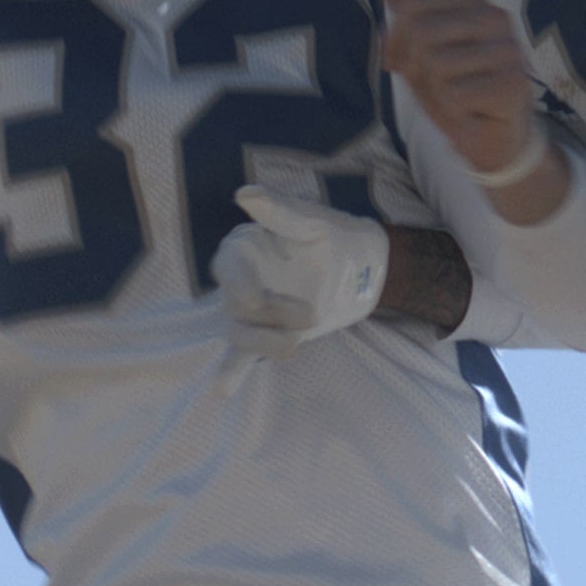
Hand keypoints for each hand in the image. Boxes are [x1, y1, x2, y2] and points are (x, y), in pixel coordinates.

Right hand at [212, 186, 390, 356]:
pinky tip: (222, 391)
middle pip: (237, 306)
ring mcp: (250, 312)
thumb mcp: (313, 222)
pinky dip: (230, 373)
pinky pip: (240, 357)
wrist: (364, 268)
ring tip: (295, 346)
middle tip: (309, 316)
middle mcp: (239, 281)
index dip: (239, 284)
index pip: (227, 268)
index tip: (256, 300)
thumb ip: (280, 212)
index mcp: (244, 248)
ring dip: (264, 344)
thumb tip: (246, 193)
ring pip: (240, 334)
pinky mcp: (264, 335)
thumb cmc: (335, 237)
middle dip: (271, 314)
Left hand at [383, 0, 539, 175]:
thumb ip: (409, 18)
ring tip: (454, 100)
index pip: (412, 5)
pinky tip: (470, 114)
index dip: (394, 38)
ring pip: (437, 63)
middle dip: (414, 66)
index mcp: (474, 3)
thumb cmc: (458, 92)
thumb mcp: (423, 53)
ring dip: (435, 92)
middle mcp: (496, 18)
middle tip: (431, 87)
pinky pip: (456, 94)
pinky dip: (453, 111)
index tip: (397, 62)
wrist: (493, 139)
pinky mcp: (513, 84)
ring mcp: (508, 50)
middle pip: (422, 30)